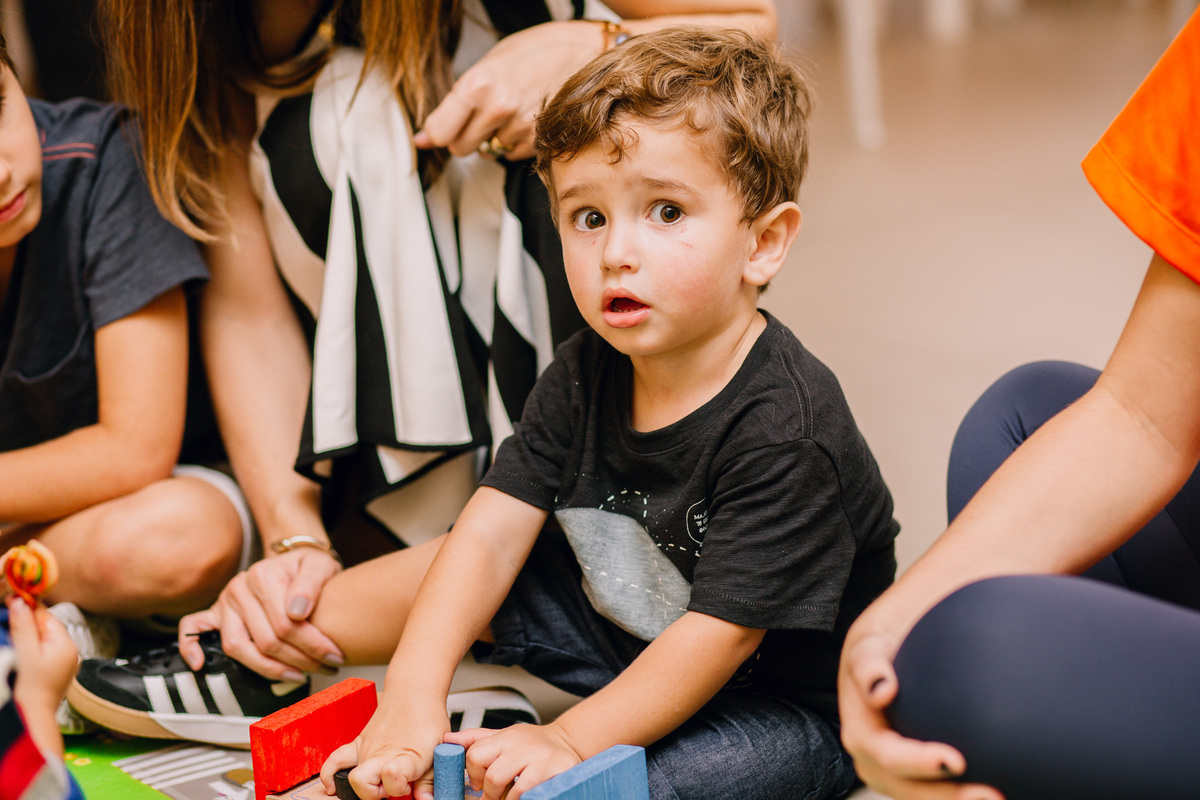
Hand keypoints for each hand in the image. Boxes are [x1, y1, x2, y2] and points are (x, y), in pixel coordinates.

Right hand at [9, 597, 77, 710]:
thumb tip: (20, 602)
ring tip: (8, 631)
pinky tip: (16, 650)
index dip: (27, 609)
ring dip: (24, 635)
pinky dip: (27, 648)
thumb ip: (24, 628)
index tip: (10, 599)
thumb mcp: (25, 654)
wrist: (32, 718)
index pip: (46, 617)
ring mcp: (61, 662)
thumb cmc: (30, 689)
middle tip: (5, 614)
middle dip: (24, 622)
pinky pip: (39, 652)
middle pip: (43, 627)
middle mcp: (68, 651)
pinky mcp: (52, 672)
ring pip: (40, 639)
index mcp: (65, 644)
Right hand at [178, 548, 343, 679]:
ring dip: (268, 668)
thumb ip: (312, 584)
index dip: (313, 645)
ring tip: (298, 675)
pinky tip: (200, 665)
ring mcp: (225, 601)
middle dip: (299, 660)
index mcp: (264, 575)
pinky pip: (193, 629)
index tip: (335, 657)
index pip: (286, 624)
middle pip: (266, 640)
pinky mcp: (215, 612)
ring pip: (238, 646)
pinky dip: (192, 647)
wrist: (295, 559)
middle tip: (325, 668)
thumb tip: (297, 612)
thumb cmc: (309, 567)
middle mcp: (239, 588)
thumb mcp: (321, 565)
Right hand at [319, 693, 449, 799]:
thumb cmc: (427, 719)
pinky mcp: (357, 744)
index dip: (398, 787)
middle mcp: (381, 754)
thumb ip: (430, 779)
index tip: (408, 785)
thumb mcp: (439, 749)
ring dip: (361, 788)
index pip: (393, 776)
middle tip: (392, 789)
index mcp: (405, 757)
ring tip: (376, 785)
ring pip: (350, 778)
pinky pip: (333, 761)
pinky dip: (329, 776)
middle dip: (376, 795)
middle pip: (363, 785)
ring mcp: (366, 750)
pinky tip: (333, 787)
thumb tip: (425, 799)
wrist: (413, 692)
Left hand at [413, 20, 609, 160]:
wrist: (585, 52)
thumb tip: (426, 136)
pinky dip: (515, 141)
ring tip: (512, 109)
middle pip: (461, 147)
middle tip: (479, 115)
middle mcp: (499, 109)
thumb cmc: (539, 50)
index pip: (440, 131)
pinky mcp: (539, 142)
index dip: (435, 134)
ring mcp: (521, 128)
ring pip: (489, 151)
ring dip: (494, 137)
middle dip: (465, 135)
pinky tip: (527, 117)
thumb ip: (457, 100)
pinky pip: (513, 154)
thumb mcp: (490, 62)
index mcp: (479, 85)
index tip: (433, 135)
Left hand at [445, 723, 581, 799]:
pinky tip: (527, 796)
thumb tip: (448, 739)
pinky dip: (525, 799)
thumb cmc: (533, 744)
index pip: (476, 753)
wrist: (569, 742)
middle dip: (491, 793)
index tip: (479, 783)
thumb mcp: (505, 736)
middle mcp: (524, 745)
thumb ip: (476, 739)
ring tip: (511, 797)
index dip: (475, 773)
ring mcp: (543, 759)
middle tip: (494, 797)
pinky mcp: (560, 770)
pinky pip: (534, 794)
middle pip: (494, 776)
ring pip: (515, 790)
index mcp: (507, 736)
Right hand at [838, 629, 1002, 799]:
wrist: (881, 665)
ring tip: (999, 797)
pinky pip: (941, 792)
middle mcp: (876, 764)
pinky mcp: (919, 779)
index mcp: (861, 735)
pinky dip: (964, 793)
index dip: (919, 763)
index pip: (888, 756)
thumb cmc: (877, 653)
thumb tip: (881, 689)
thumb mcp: (867, 650)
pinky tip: (1000, 791)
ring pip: (928, 797)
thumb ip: (868, 666)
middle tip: (991, 795)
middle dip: (950, 796)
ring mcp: (898, 777)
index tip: (955, 761)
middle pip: (912, 790)